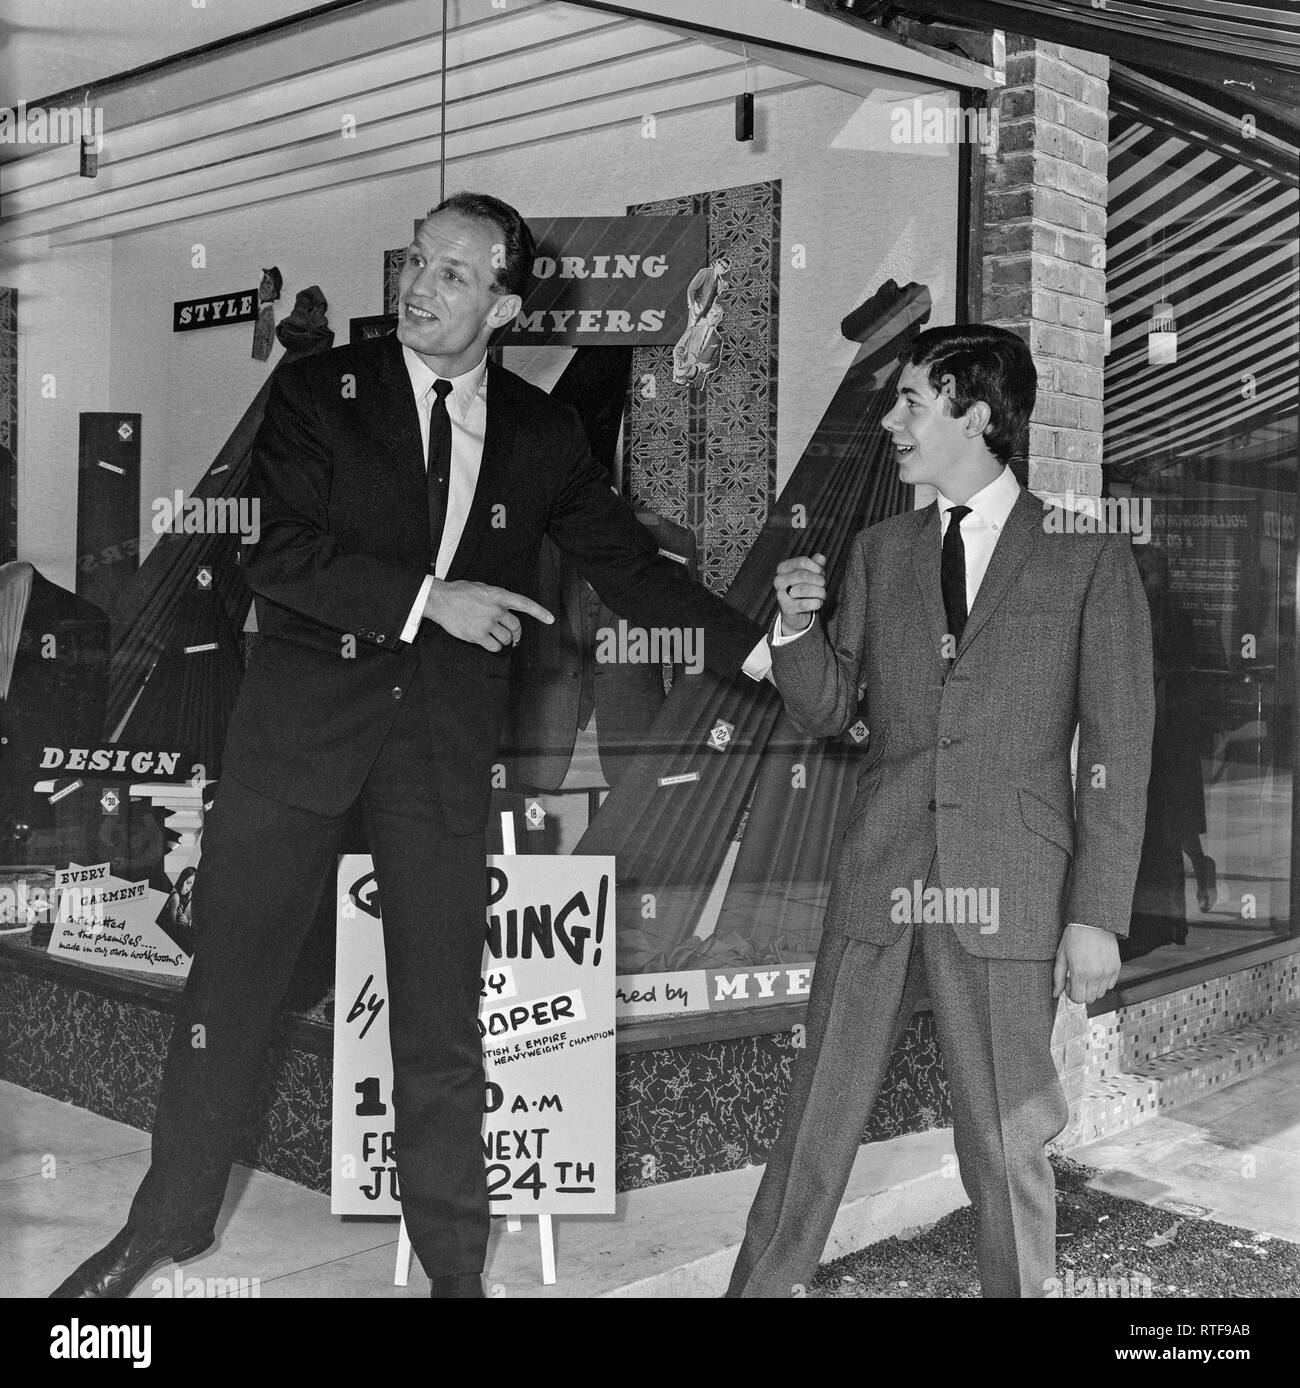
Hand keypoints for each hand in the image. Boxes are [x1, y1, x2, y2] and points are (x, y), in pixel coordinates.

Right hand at [423, 580, 552, 651]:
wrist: (440, 600)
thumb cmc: (459, 592)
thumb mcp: (482, 588)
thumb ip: (496, 597)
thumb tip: (505, 607)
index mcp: (499, 595)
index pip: (524, 604)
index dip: (540, 612)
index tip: (550, 620)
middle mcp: (496, 610)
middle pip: (516, 626)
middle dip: (517, 634)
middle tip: (514, 638)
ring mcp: (488, 623)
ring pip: (507, 638)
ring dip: (505, 640)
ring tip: (496, 638)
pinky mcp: (478, 635)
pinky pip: (494, 646)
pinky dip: (494, 647)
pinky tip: (488, 642)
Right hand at [774, 553, 826, 634]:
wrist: (796, 611)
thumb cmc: (804, 587)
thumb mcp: (811, 573)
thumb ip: (816, 564)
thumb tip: (820, 557)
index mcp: (783, 568)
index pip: (802, 561)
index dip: (816, 567)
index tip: (821, 573)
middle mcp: (779, 580)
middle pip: (802, 575)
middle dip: (818, 580)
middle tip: (823, 584)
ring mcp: (781, 595)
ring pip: (804, 589)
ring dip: (819, 592)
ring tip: (823, 594)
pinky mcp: (786, 609)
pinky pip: (804, 604)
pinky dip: (815, 603)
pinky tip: (819, 603)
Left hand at [1053, 923, 1119, 1004]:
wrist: (1093, 923)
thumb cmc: (1074, 936)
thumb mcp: (1061, 955)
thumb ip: (1058, 977)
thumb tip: (1055, 993)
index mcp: (1080, 972)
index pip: (1078, 999)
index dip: (1071, 993)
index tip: (1069, 983)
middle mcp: (1096, 975)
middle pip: (1090, 999)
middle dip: (1082, 992)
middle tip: (1077, 978)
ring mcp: (1108, 972)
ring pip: (1101, 993)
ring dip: (1093, 988)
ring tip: (1087, 973)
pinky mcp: (1116, 968)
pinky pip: (1111, 985)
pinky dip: (1103, 982)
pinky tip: (1096, 970)